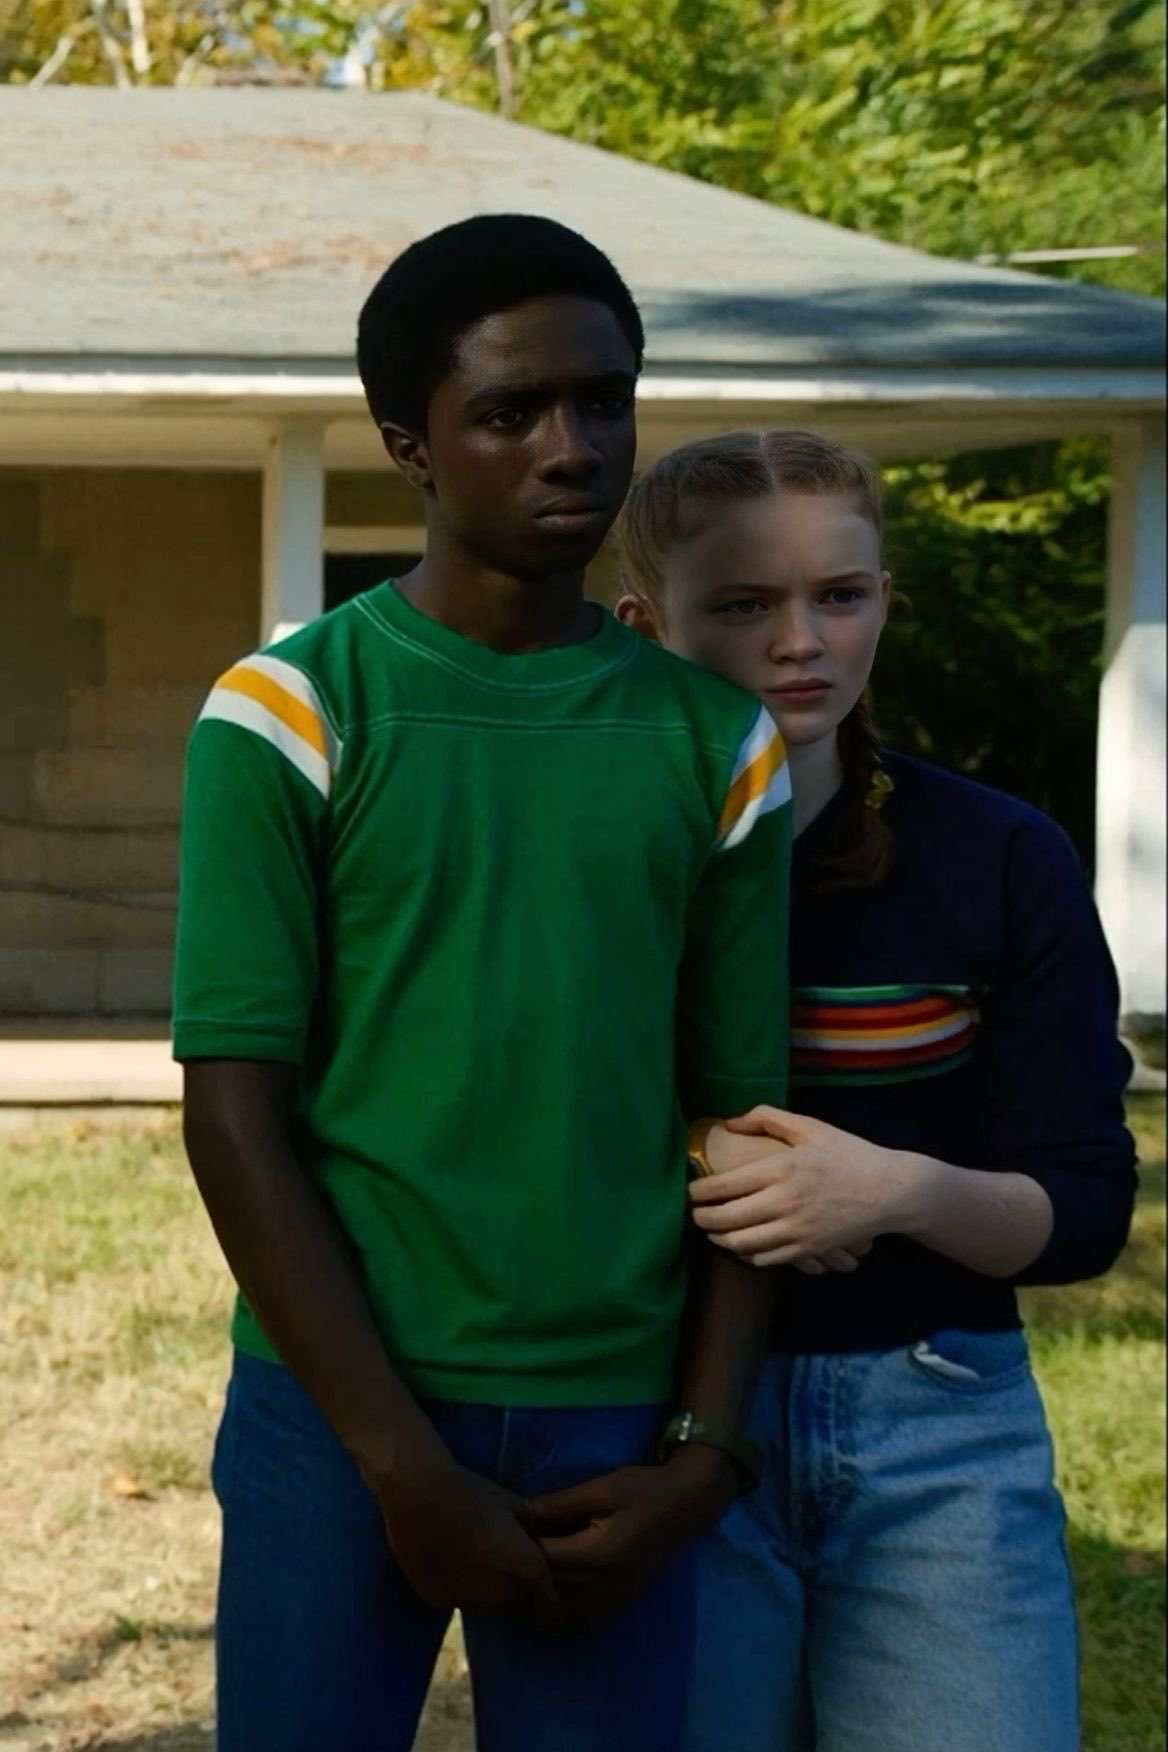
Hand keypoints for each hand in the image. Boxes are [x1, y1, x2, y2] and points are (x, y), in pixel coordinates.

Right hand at [372, 1452, 558, 1619]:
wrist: (418, 1497)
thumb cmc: (473, 1494)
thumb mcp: (517, 1506)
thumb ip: (534, 1532)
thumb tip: (543, 1543)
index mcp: (527, 1575)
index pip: (551, 1606)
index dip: (547, 1591)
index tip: (541, 1575)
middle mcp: (501, 1599)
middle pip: (518, 1608)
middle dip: (519, 1591)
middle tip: (507, 1560)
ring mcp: (467, 1604)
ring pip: (487, 1606)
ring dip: (488, 1590)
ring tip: (477, 1556)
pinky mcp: (437, 1602)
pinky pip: (458, 1600)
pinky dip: (461, 1587)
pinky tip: (452, 1560)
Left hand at [528, 1445, 736, 1623]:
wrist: (686, 1507)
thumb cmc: (644, 1490)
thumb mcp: (601, 1487)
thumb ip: (561, 1504)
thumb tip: (522, 1513)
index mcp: (599, 1556)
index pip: (544, 1562)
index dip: (521, 1549)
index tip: (507, 1532)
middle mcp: (604, 1588)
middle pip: (547, 1590)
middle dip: (526, 1573)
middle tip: (508, 1553)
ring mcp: (612, 1603)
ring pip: (559, 1611)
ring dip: (537, 1595)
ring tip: (523, 1570)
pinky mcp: (617, 1606)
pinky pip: (577, 1617)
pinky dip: (557, 1606)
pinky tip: (547, 1585)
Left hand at [691, 1108, 915, 1267]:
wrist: (890, 1192)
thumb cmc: (849, 1155)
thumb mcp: (811, 1127)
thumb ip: (768, 1117)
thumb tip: (731, 1122)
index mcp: (782, 1169)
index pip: (726, 1186)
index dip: (699, 1193)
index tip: (690, 1192)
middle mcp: (785, 1202)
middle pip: (727, 1219)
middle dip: (702, 1220)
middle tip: (694, 1215)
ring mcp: (796, 1230)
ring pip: (742, 1244)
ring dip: (720, 1239)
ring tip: (714, 1231)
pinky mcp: (808, 1250)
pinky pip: (766, 1259)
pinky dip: (748, 1253)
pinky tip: (744, 1243)